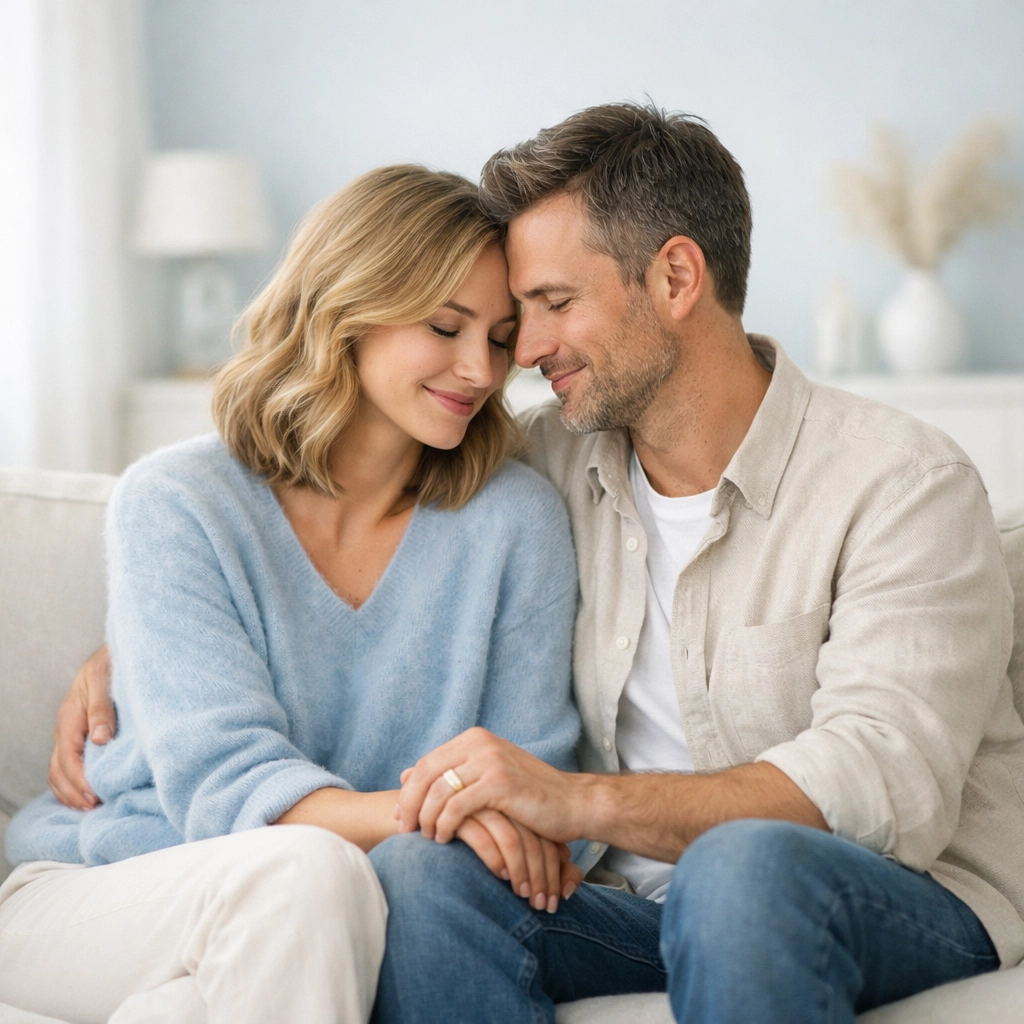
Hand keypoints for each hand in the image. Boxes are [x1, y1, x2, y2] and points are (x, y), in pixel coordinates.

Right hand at [48, 645, 115, 808]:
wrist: (114, 651)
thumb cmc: (110, 662)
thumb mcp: (104, 679)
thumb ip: (102, 709)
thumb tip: (101, 740)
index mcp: (70, 717)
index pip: (67, 757)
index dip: (79, 779)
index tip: (95, 795)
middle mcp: (66, 728)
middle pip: (58, 769)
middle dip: (74, 792)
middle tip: (95, 808)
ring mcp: (71, 733)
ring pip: (59, 770)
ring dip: (72, 791)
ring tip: (92, 807)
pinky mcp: (81, 734)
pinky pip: (68, 764)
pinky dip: (74, 783)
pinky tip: (90, 793)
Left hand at [397, 727, 580, 845]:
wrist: (573, 803)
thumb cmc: (531, 795)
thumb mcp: (488, 777)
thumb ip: (452, 773)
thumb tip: (404, 774)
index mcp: (475, 739)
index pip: (427, 762)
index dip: (409, 790)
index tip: (401, 815)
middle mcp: (480, 743)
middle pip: (426, 773)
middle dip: (410, 804)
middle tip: (403, 829)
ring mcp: (490, 761)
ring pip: (438, 790)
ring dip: (426, 818)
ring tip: (426, 838)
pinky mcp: (499, 783)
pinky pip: (456, 806)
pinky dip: (444, 825)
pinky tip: (445, 839)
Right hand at [455, 809, 581, 912]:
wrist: (427, 839)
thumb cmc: (476, 851)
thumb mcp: (513, 856)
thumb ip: (544, 864)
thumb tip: (570, 883)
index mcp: (517, 808)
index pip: (546, 835)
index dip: (556, 868)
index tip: (558, 897)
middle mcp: (502, 803)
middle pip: (534, 837)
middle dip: (543, 875)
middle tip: (544, 906)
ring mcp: (480, 805)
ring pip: (513, 839)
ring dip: (523, 872)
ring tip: (525, 896)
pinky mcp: (456, 814)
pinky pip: (483, 838)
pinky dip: (495, 859)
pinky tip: (500, 876)